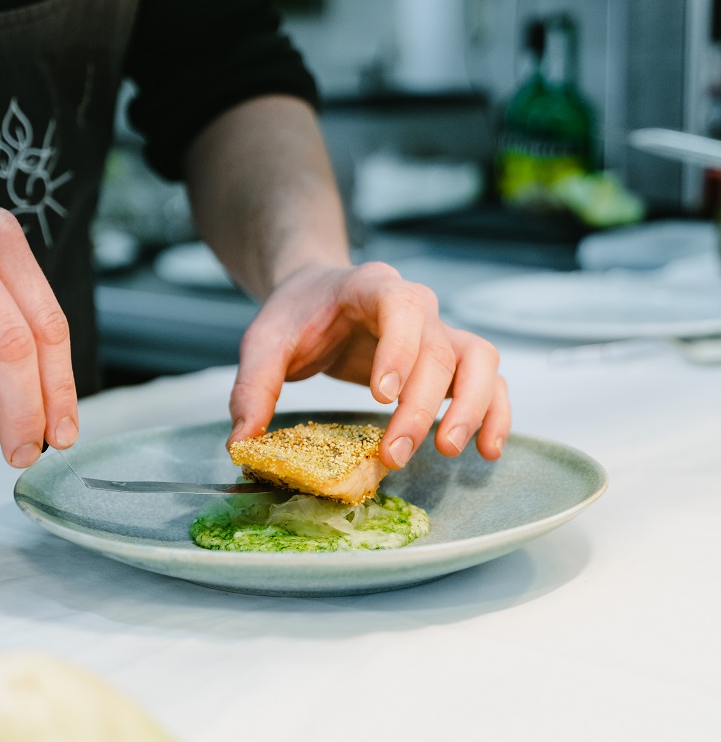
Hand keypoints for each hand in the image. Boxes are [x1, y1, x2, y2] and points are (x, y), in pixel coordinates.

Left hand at [228, 262, 509, 467]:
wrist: (319, 295)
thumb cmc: (297, 314)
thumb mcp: (264, 341)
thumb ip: (252, 386)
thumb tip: (245, 442)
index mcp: (371, 286)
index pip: (401, 306)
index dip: (400, 350)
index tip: (382, 396)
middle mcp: (417, 305)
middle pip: (438, 348)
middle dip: (422, 406)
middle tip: (395, 454)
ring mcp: (439, 332)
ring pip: (480, 359)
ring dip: (473, 407)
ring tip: (448, 449)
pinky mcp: (451, 362)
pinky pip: (491, 381)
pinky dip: (496, 414)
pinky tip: (487, 451)